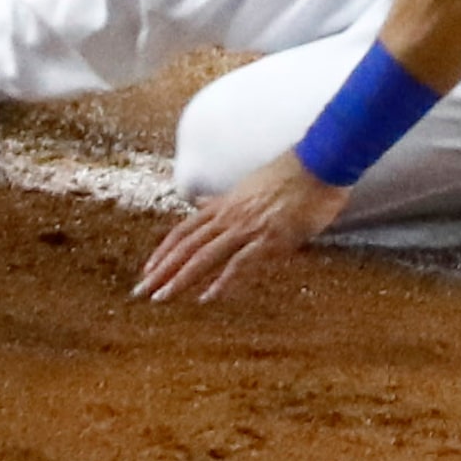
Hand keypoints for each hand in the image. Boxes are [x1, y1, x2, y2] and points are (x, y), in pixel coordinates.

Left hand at [133, 152, 353, 302]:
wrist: (320, 162)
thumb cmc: (292, 174)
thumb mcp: (248, 185)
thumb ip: (223, 199)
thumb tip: (202, 203)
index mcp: (224, 205)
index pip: (183, 232)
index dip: (163, 252)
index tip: (148, 271)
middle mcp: (228, 216)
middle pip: (185, 246)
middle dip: (161, 270)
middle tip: (140, 291)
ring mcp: (247, 227)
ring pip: (203, 255)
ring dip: (180, 278)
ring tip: (161, 297)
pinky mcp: (270, 238)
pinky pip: (239, 263)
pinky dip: (222, 282)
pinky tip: (208, 298)